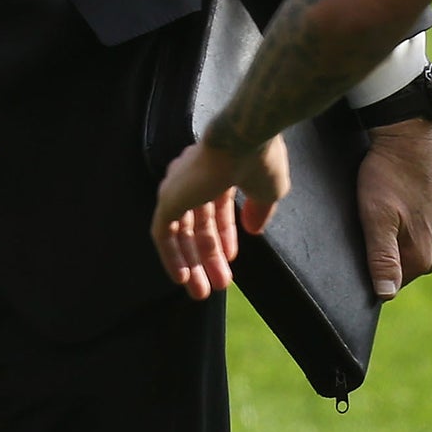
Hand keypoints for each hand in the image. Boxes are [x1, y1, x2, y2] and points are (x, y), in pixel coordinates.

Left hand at [150, 137, 289, 301]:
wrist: (244, 139)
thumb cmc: (261, 160)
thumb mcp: (268, 191)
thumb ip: (259, 210)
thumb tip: (253, 229)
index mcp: (219, 170)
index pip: (216, 209)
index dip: (224, 236)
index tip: (231, 258)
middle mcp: (195, 177)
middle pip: (198, 224)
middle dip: (208, 256)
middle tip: (219, 284)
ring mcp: (180, 187)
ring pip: (181, 232)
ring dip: (192, 263)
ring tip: (203, 292)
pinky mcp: (169, 198)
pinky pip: (164, 234)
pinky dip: (171, 256)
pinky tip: (182, 279)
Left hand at [357, 118, 431, 300]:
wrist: (409, 133)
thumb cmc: (390, 173)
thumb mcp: (377, 216)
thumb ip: (382, 257)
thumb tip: (386, 294)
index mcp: (423, 259)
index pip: (383, 286)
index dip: (362, 270)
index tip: (352, 246)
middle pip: (388, 269)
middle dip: (369, 254)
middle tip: (357, 226)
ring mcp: (431, 236)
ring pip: (393, 250)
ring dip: (376, 238)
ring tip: (366, 214)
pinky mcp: (426, 219)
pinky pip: (399, 234)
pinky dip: (385, 225)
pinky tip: (377, 207)